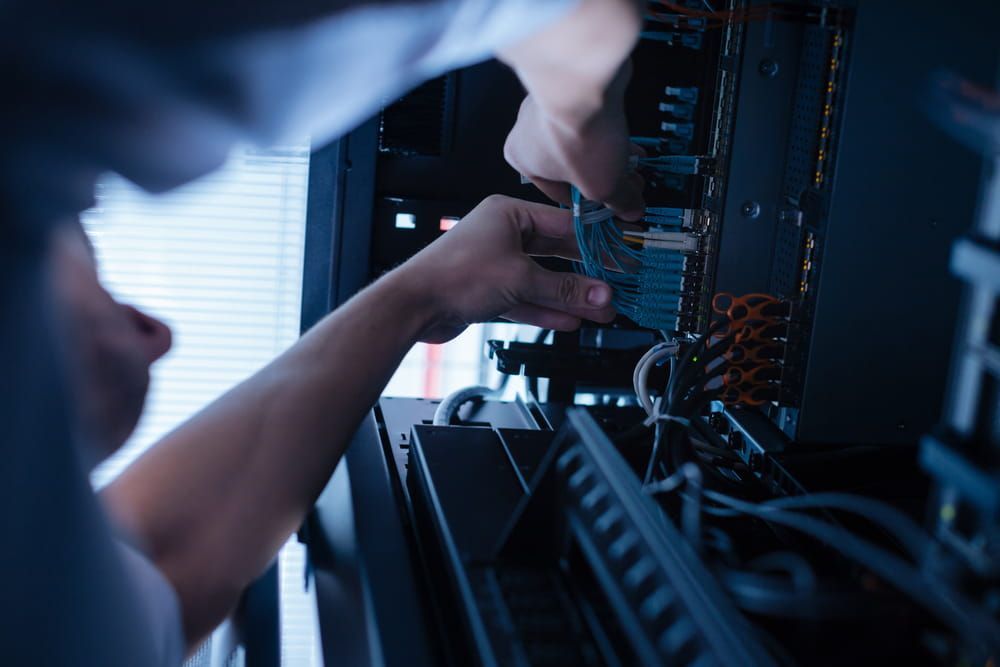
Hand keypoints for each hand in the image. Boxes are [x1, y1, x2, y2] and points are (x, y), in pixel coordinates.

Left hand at [390, 195, 616, 343]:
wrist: (413, 306)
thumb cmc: (452, 275)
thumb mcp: (520, 278)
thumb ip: (564, 289)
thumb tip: (599, 293)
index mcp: (508, 213)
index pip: (563, 224)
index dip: (594, 241)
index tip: (619, 254)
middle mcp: (501, 234)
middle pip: (555, 254)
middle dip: (585, 275)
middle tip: (613, 286)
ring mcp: (495, 264)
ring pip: (542, 280)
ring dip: (570, 297)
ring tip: (599, 310)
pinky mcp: (488, 291)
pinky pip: (526, 298)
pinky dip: (546, 309)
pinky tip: (570, 320)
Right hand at [498, 0, 643, 218]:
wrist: (584, 81)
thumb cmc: (577, 138)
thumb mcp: (603, 186)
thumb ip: (618, 201)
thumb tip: (631, 210)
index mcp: (522, 161)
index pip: (556, 192)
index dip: (587, 203)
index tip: (607, 207)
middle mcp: (526, 131)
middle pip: (571, 165)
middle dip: (601, 177)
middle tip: (627, 186)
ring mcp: (546, 104)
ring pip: (581, 140)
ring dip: (607, 154)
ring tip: (635, 163)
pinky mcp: (568, 85)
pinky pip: (589, 117)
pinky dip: (607, 129)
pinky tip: (628, 138)